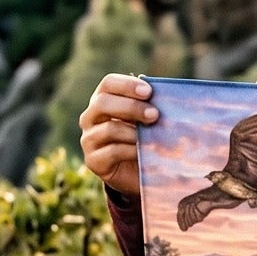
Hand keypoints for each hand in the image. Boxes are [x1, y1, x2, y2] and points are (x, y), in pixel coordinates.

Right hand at [80, 73, 158, 194]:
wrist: (138, 171)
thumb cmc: (144, 137)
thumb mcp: (147, 119)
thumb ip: (151, 105)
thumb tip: (168, 95)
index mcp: (103, 100)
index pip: (108, 84)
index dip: (127, 85)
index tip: (149, 92)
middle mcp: (90, 117)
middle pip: (103, 103)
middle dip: (131, 107)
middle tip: (155, 115)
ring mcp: (89, 139)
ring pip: (109, 129)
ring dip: (134, 132)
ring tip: (153, 136)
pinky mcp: (93, 161)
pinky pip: (112, 152)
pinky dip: (131, 150)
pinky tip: (144, 151)